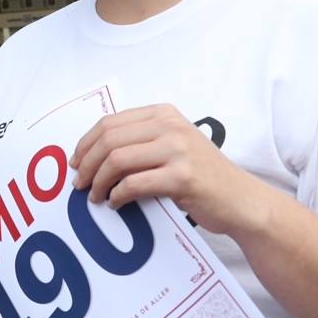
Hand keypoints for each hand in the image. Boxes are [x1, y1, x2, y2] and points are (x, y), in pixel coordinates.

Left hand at [70, 104, 273, 236]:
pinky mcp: (182, 177)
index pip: (110, 122)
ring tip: (95, 196)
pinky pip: (134, 184)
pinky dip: (118, 195)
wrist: (241, 199)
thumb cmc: (202, 176)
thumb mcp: (173, 145)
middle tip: (80, 184)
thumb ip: (141, 141)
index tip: (76, 162)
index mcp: (164, 114)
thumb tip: (92, 155)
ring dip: (99, 181)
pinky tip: (116, 203)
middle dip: (87, 164)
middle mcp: (171, 126)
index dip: (86, 143)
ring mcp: (178, 150)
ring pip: (117, 160)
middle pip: (109, 140)